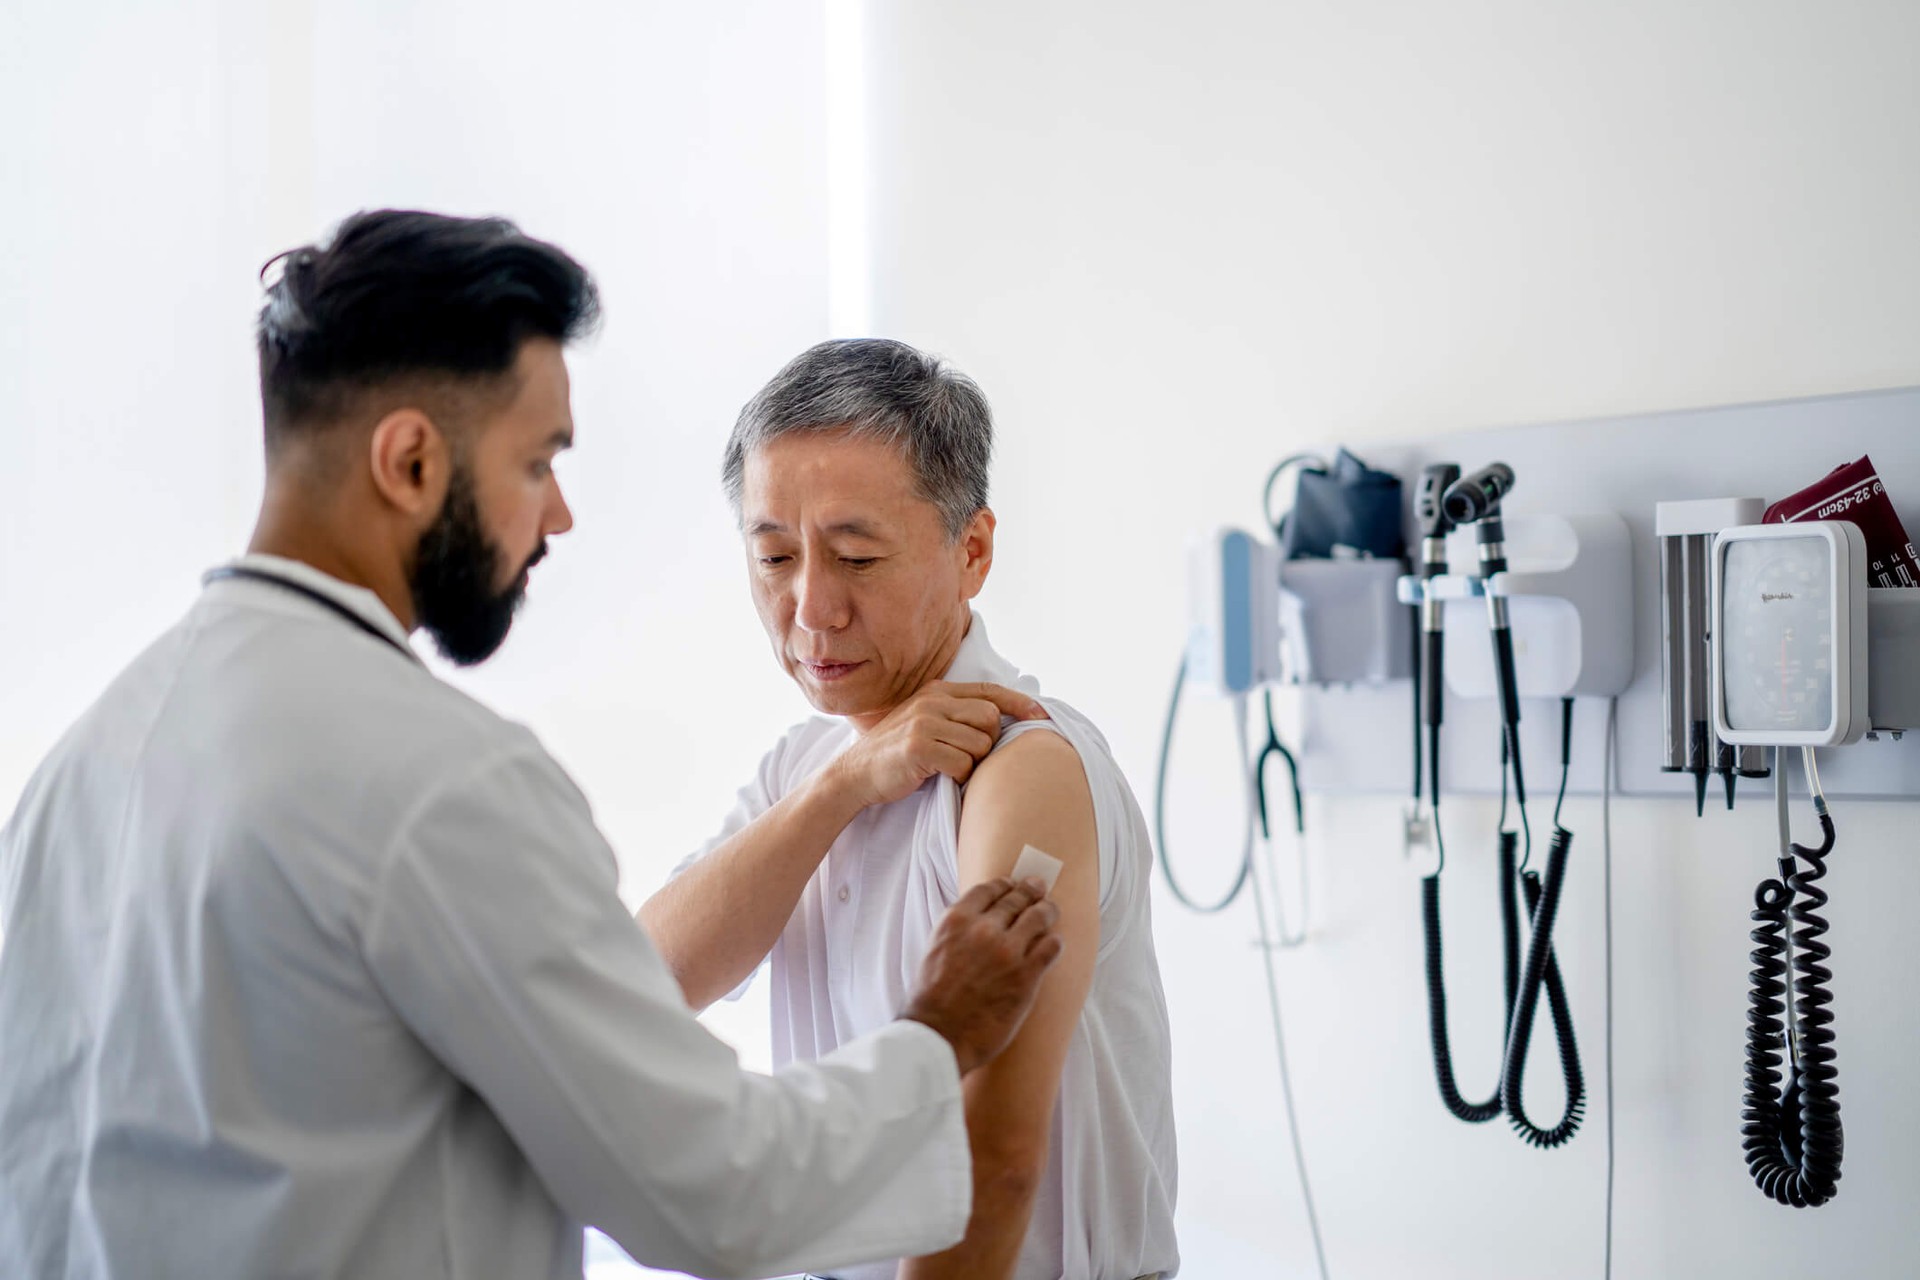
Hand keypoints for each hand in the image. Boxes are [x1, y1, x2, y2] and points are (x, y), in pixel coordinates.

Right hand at [826, 682, 1046, 809]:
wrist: (855, 774)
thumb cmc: (898, 754)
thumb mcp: (925, 722)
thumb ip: (956, 715)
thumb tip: (1002, 720)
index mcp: (937, 691)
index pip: (989, 691)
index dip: (1019, 702)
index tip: (1042, 715)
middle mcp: (932, 701)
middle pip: (991, 718)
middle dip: (989, 742)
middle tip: (969, 757)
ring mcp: (924, 722)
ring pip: (980, 743)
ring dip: (973, 763)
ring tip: (951, 768)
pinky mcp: (918, 747)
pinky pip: (963, 764)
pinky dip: (959, 777)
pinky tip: (942, 778)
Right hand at [900, 878, 1062, 1075]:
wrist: (938, 1035)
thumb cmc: (932, 999)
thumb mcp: (936, 949)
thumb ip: (958, 930)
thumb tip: (979, 919)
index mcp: (956, 920)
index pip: (989, 888)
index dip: (1005, 884)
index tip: (1013, 884)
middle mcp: (983, 929)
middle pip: (1017, 898)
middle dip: (1031, 891)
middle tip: (1039, 888)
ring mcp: (1007, 950)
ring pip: (1039, 916)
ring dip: (1047, 911)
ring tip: (1050, 911)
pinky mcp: (1026, 975)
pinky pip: (1051, 946)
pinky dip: (1054, 942)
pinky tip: (1052, 944)